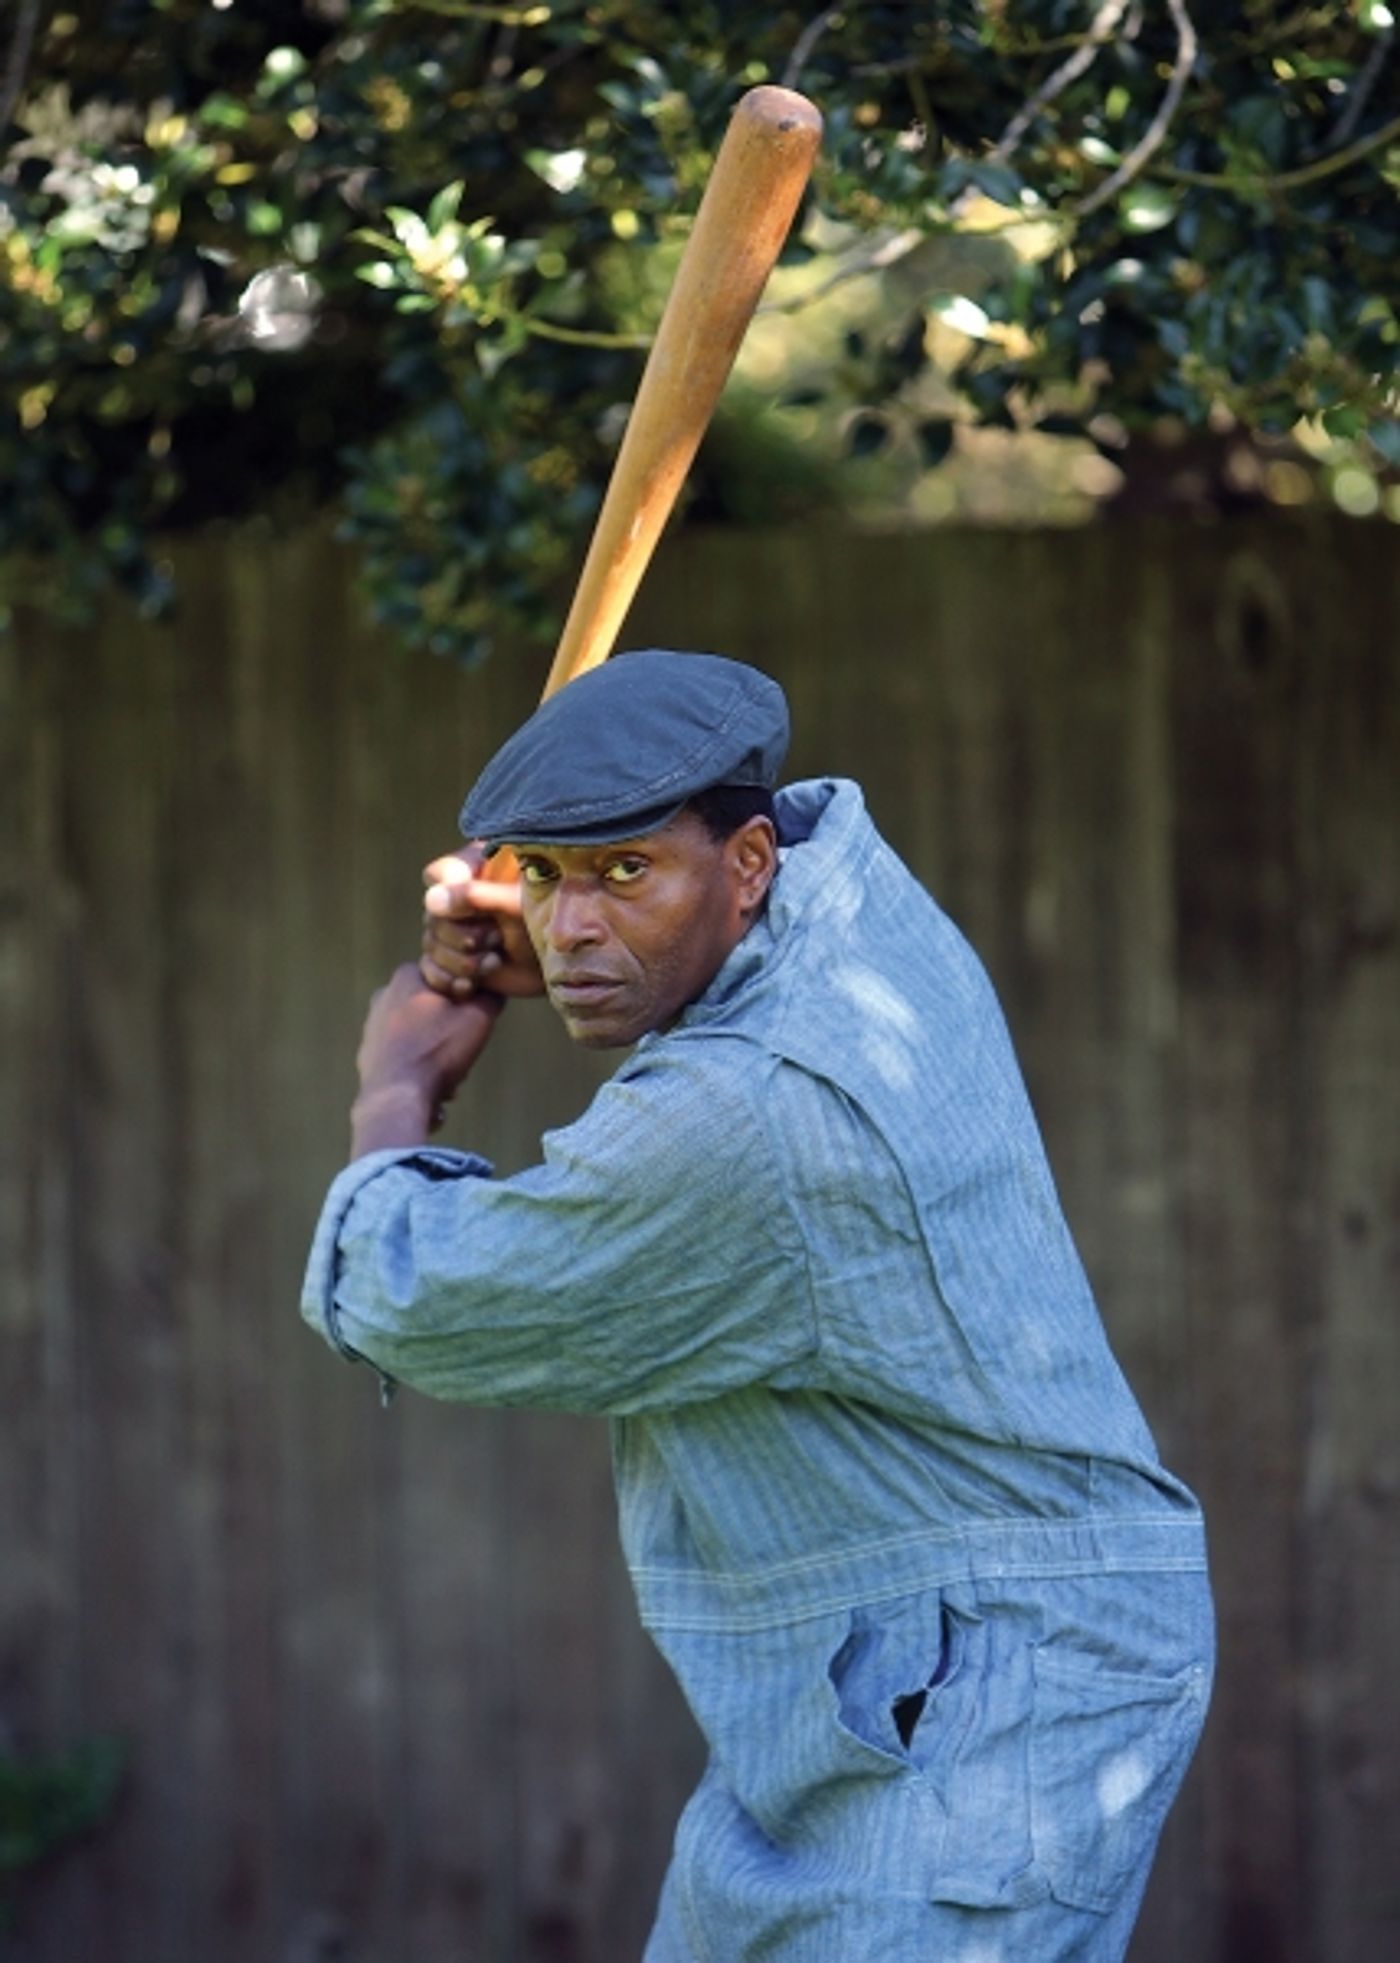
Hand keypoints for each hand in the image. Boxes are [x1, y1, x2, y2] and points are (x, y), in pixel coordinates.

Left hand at [351, 962, 504, 1155]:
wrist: (397, 1097)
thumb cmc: (437, 1051)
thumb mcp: (478, 1019)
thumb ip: (490, 996)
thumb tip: (493, 988)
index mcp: (406, 977)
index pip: (443, 973)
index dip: (463, 993)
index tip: (471, 1014)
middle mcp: (383, 995)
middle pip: (430, 1006)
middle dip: (448, 1027)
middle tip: (461, 1049)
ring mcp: (371, 1026)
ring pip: (418, 1033)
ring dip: (435, 1051)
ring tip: (449, 1076)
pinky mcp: (368, 1055)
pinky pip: (404, 1055)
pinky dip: (418, 1066)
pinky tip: (430, 1086)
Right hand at [419, 843, 544, 999]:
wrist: (565, 964)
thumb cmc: (550, 920)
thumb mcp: (518, 903)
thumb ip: (478, 896)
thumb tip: (433, 900)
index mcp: (476, 870)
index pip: (439, 874)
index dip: (450, 894)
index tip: (476, 909)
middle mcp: (459, 898)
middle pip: (433, 917)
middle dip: (463, 936)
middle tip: (497, 939)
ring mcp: (455, 930)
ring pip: (430, 946)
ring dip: (461, 961)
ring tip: (494, 961)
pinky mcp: (455, 960)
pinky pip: (430, 971)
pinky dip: (448, 980)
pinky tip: (471, 983)